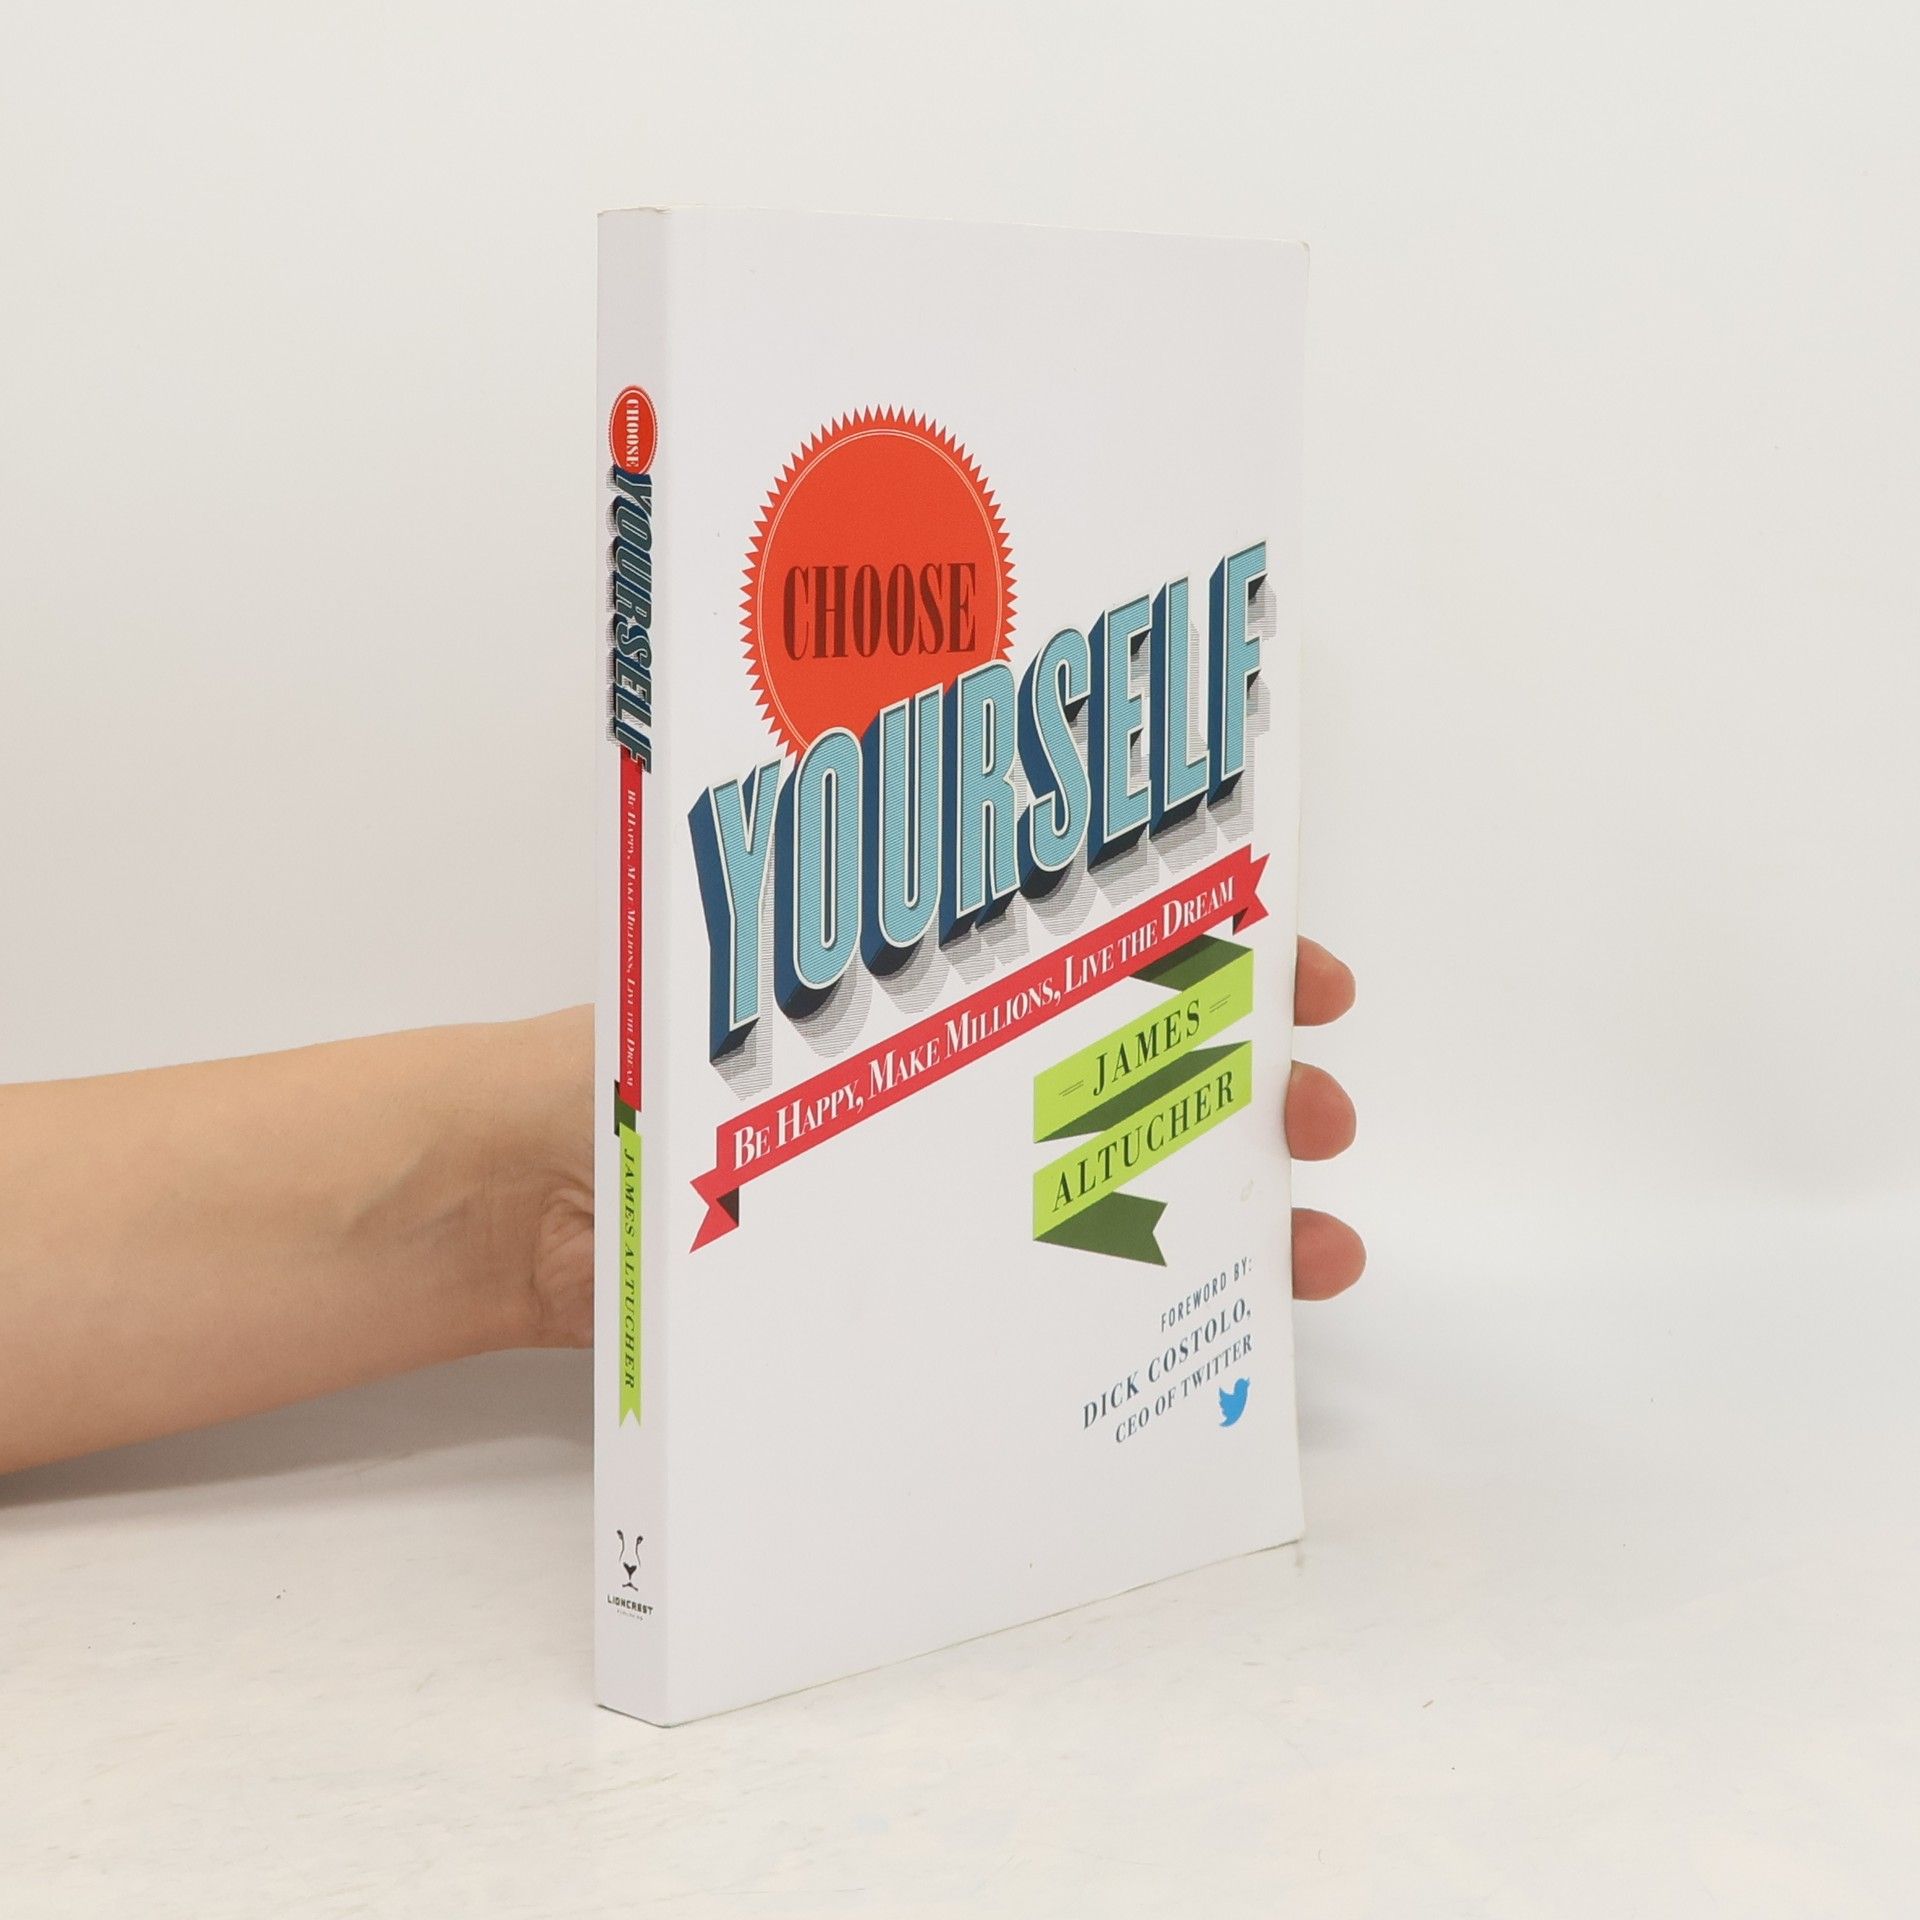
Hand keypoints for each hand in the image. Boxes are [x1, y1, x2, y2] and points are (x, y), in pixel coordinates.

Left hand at [515, 937, 1363, 1349]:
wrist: (503, 1217)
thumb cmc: (595, 1076)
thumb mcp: (733, 993)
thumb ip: (834, 950)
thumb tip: (954, 878)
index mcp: (918, 987)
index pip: (1092, 947)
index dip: (1211, 951)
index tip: (1303, 976)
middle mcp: (940, 1081)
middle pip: (1126, 1068)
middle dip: (1246, 1085)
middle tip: (1318, 1118)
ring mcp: (929, 1188)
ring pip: (1102, 1184)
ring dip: (1217, 1206)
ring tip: (1310, 1248)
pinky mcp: (901, 1285)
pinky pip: (1031, 1287)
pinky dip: (1118, 1302)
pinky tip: (1188, 1331)